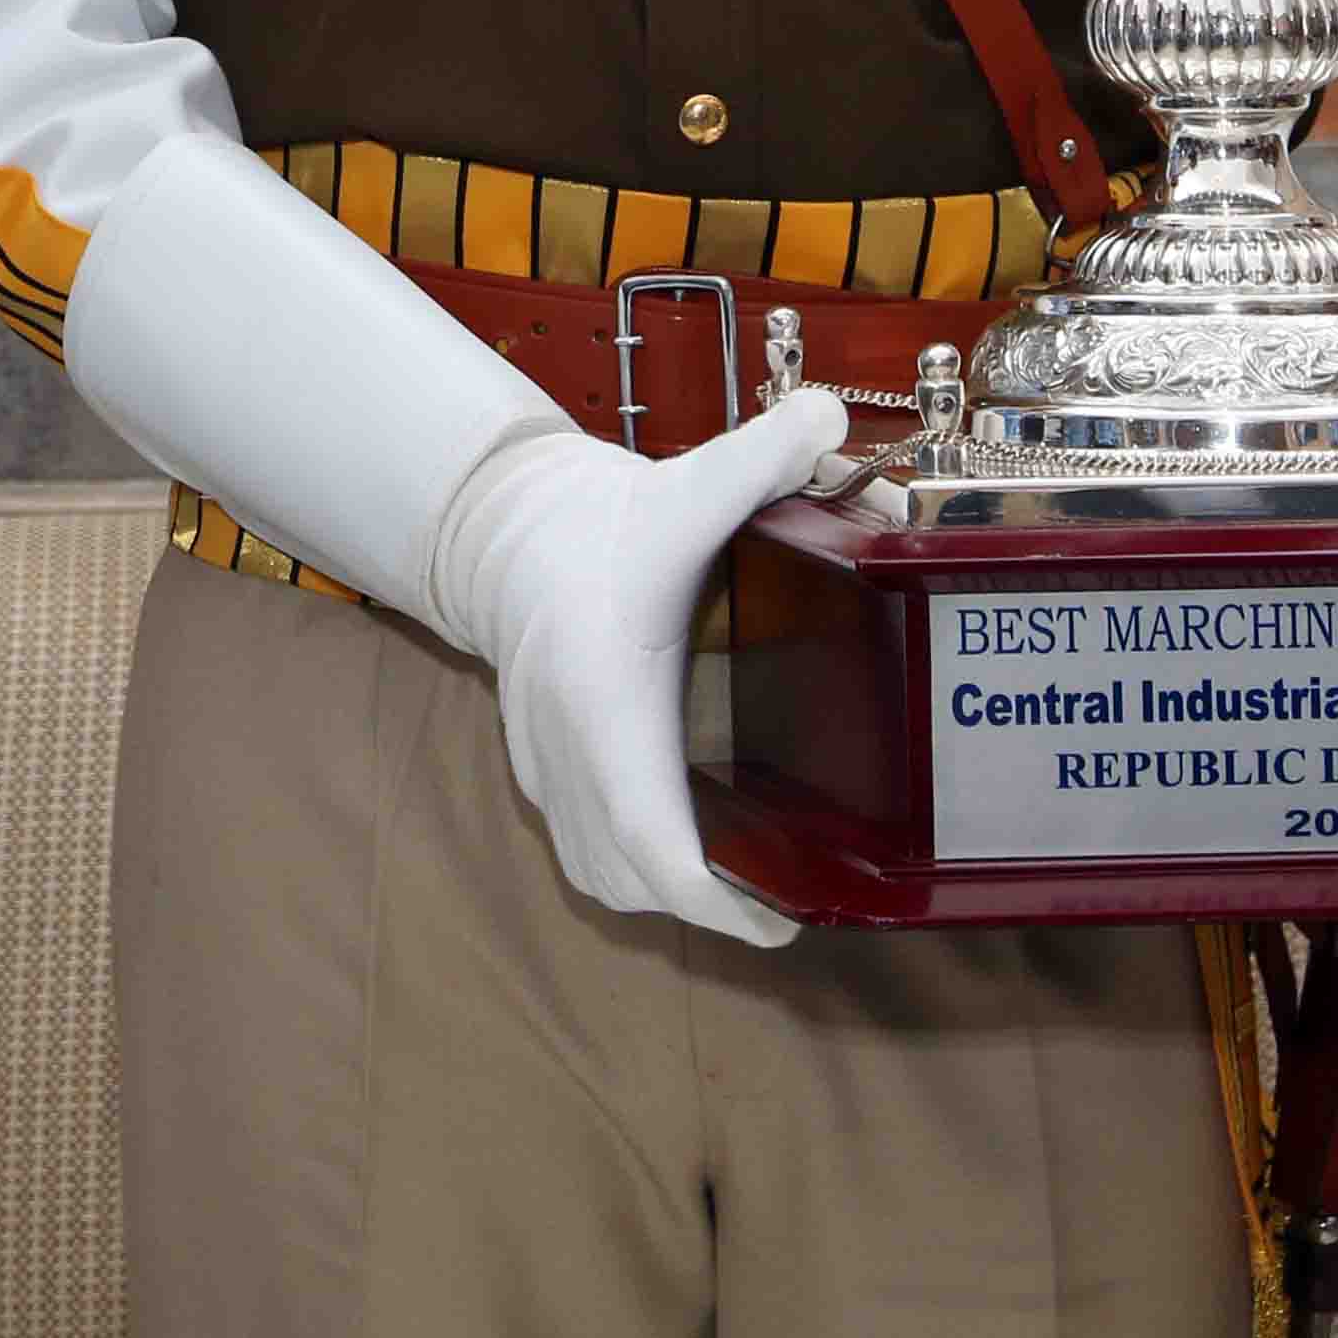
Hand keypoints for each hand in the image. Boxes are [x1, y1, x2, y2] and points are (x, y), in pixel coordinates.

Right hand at [425, 391, 856, 945]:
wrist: (506, 525)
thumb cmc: (599, 524)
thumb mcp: (688, 486)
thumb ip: (766, 456)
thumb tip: (831, 421)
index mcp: (608, 703)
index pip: (654, 844)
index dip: (719, 901)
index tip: (785, 916)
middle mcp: (569, 750)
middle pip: (630, 882)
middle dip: (711, 907)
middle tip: (789, 894)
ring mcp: (546, 766)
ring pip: (603, 875)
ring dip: (667, 891)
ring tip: (744, 875)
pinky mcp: (540, 767)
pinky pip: (586, 850)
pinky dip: (634, 866)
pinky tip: (688, 837)